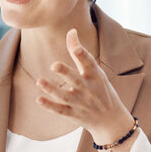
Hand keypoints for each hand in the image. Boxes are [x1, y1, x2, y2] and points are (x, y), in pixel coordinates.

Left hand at [33, 29, 133, 146]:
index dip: (83, 55)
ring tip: (39, 81)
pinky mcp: (73, 114)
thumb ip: (79, 53)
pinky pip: (60, 110)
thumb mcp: (95, 72)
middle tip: (54, 65)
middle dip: (65, 73)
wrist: (111, 120)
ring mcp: (80, 103)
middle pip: (75, 80)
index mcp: (95, 76)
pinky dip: (50, 106)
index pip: (89, 63)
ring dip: (51, 89)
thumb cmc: (100, 89)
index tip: (76, 48)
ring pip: (64, 96)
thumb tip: (71, 31)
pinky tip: (39, 99)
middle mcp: (88, 89)